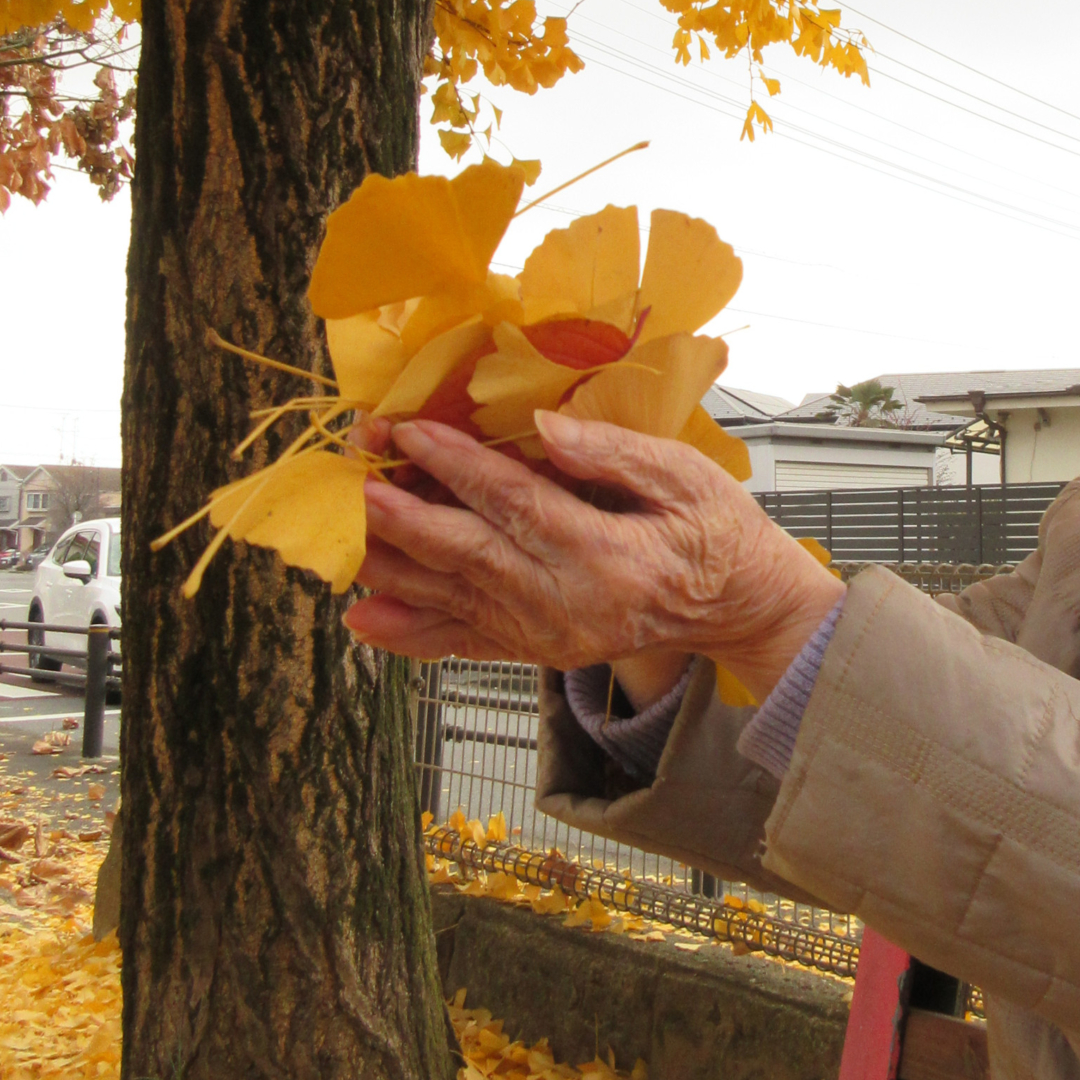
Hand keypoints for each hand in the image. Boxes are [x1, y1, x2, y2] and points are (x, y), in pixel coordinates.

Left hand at [344, 410, 844, 695]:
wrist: (740, 609)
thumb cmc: (718, 533)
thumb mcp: (687, 476)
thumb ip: (615, 452)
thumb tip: (546, 429)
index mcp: (607, 557)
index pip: (515, 503)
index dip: (456, 465)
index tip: (409, 429)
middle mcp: (568, 606)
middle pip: (468, 556)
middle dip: (402, 513)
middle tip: (352, 476)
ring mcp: (549, 636)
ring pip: (453, 600)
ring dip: (391, 566)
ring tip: (339, 533)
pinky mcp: (539, 650)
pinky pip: (464, 643)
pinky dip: (410, 632)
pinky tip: (364, 618)